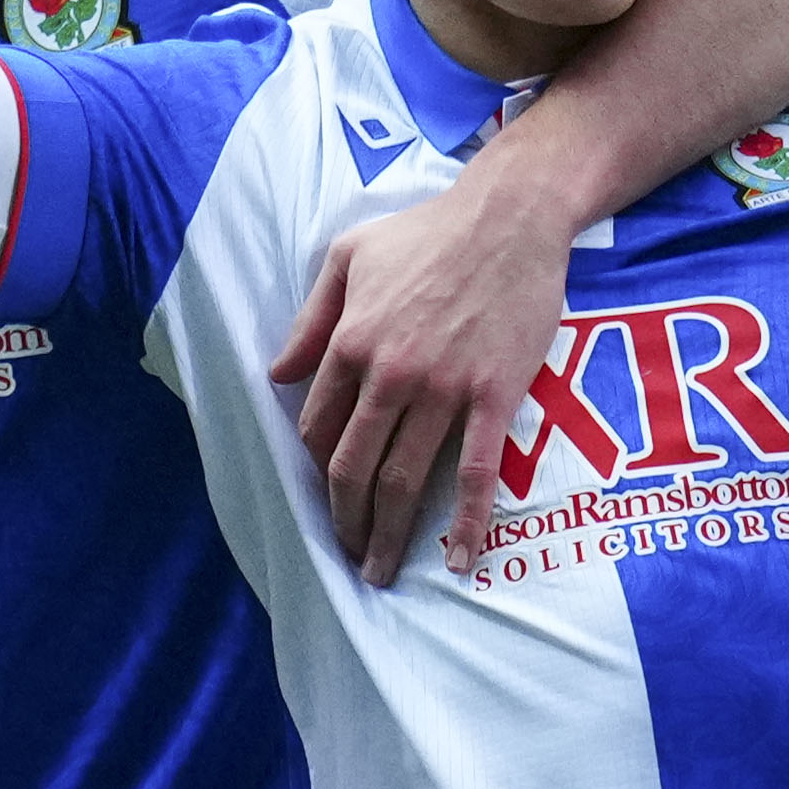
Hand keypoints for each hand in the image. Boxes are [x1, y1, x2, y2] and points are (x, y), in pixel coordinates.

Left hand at [274, 167, 563, 582]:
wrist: (510, 216)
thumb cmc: (429, 230)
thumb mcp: (350, 258)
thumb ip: (311, 320)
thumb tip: (277, 375)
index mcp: (351, 341)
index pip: (317, 427)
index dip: (316, 472)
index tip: (327, 498)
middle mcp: (390, 373)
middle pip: (353, 467)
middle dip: (344, 521)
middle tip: (346, 556)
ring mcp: (443, 389)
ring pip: (404, 480)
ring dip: (388, 535)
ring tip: (380, 572)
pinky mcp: (493, 397)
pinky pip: (476, 474)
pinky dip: (466, 524)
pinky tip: (459, 560)